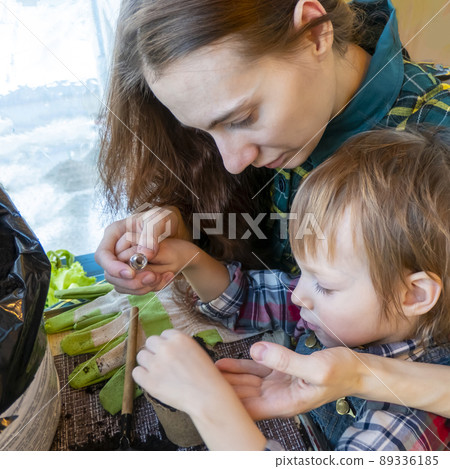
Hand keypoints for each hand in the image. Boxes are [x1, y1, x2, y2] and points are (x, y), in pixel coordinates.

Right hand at [95, 206, 188, 293]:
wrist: (171, 226)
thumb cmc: (162, 218)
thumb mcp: (157, 221)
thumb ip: (150, 236)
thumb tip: (145, 255)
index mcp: (114, 233)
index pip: (103, 255)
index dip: (113, 267)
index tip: (131, 273)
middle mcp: (115, 249)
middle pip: (110, 274)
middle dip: (129, 281)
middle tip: (150, 278)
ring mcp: (123, 261)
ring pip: (121, 283)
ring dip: (138, 286)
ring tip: (158, 279)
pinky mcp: (133, 270)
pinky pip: (133, 285)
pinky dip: (145, 287)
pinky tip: (160, 280)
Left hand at [133, 330, 267, 450]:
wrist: (207, 397)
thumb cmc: (206, 376)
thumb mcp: (196, 351)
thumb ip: (180, 346)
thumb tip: (164, 346)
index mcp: (179, 338)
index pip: (164, 334)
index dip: (166, 344)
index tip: (170, 353)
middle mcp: (166, 348)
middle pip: (150, 342)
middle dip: (155, 350)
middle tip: (162, 362)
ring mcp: (156, 364)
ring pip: (141, 356)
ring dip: (147, 362)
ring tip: (157, 372)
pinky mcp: (149, 381)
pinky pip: (136, 372)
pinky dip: (142, 376)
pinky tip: (151, 380)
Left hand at [216, 342, 360, 419]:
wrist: (357, 370)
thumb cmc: (342, 373)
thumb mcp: (316, 368)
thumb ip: (285, 361)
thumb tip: (257, 349)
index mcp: (284, 404)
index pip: (247, 409)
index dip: (227, 403)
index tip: (209, 393)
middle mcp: (278, 398)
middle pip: (242, 396)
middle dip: (222, 389)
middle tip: (200, 378)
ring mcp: (278, 385)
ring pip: (246, 383)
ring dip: (228, 377)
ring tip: (206, 370)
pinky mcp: (281, 372)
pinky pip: (256, 370)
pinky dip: (241, 366)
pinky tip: (226, 362)